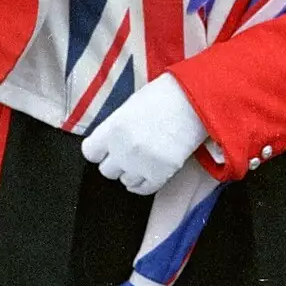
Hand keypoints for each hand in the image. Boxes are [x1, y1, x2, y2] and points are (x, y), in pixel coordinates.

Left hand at [80, 73, 207, 194]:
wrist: (195, 102)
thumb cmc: (165, 96)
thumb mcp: (131, 106)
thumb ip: (116, 127)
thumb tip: (111, 141)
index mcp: (112, 128)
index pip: (90, 153)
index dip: (99, 151)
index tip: (106, 149)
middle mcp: (122, 149)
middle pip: (107, 170)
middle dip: (116, 162)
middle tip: (128, 154)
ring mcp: (140, 164)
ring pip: (125, 180)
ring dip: (132, 172)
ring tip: (143, 161)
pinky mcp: (160, 174)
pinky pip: (143, 189)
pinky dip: (144, 183)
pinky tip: (149, 173)